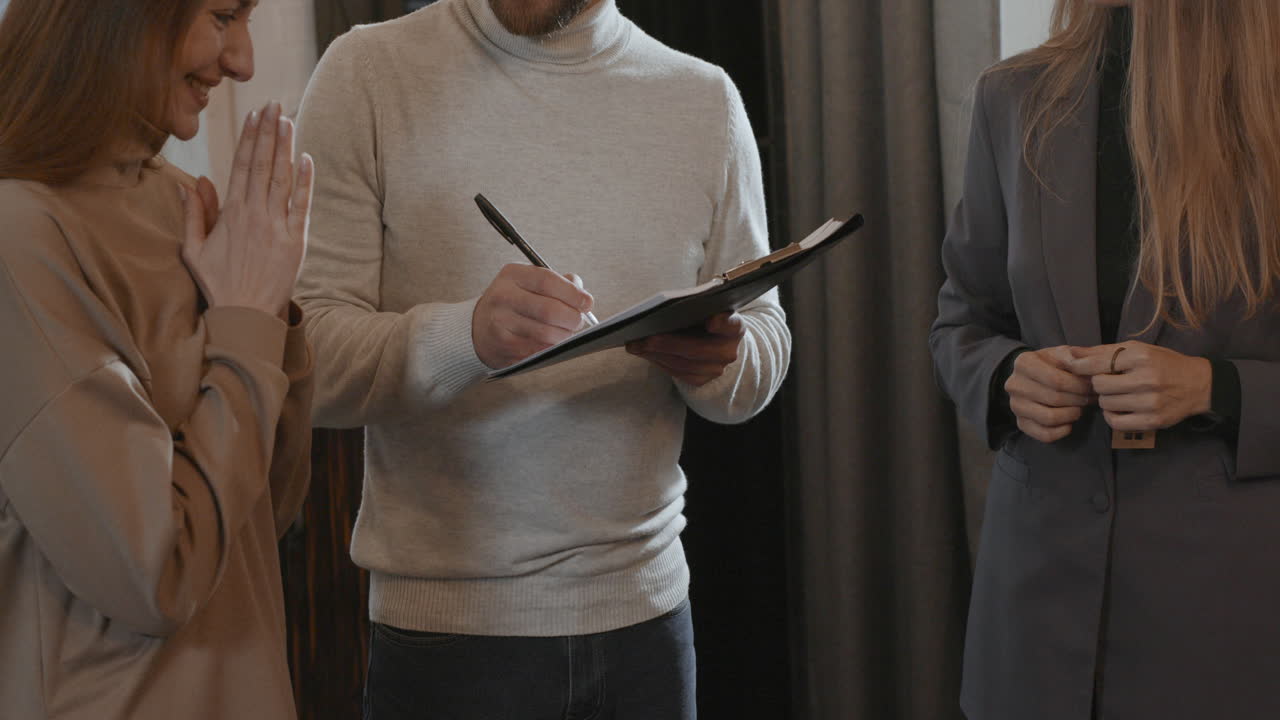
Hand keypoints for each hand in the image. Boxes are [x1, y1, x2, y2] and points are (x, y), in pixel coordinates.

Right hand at [180, 101, 313, 317]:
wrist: (246, 315)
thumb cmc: (219, 283)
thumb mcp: (194, 249)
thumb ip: (195, 214)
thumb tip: (193, 182)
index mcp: (231, 213)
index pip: (241, 165)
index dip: (248, 137)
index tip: (254, 114)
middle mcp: (254, 214)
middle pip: (263, 164)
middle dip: (268, 132)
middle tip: (274, 104)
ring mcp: (277, 226)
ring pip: (282, 179)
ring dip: (286, 147)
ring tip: (289, 120)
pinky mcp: (296, 241)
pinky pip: (302, 205)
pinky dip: (305, 181)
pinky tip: (306, 158)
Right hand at [472, 265, 593, 368]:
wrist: (477, 327)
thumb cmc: (512, 303)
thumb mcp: (528, 283)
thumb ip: (557, 283)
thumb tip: (582, 294)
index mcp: (512, 275)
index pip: (547, 280)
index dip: (572, 293)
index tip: (587, 302)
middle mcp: (503, 296)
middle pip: (549, 310)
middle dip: (572, 318)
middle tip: (578, 321)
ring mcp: (500, 322)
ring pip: (546, 334)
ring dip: (564, 336)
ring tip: (566, 333)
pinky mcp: (503, 345)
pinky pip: (538, 349)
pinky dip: (552, 348)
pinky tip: (553, 343)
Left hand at [626, 311, 744, 386]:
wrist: (713, 340)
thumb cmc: (703, 317)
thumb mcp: (704, 308)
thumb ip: (692, 306)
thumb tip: (660, 311)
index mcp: (734, 326)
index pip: (731, 324)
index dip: (722, 323)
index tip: (711, 321)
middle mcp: (728, 350)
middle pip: (698, 349)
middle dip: (669, 344)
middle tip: (645, 338)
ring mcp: (716, 369)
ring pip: (683, 364)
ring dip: (656, 354)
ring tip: (635, 344)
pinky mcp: (701, 380)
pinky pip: (676, 373)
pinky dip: (657, 361)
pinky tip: (642, 351)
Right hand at [1005, 346, 1094, 442]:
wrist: (1037, 377)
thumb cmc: (1054, 365)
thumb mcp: (1063, 354)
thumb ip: (1075, 357)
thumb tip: (1083, 365)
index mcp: (1024, 363)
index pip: (1056, 380)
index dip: (1080, 386)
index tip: (1093, 386)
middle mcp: (1014, 384)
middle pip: (1054, 398)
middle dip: (1079, 399)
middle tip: (1090, 397)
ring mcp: (1016, 405)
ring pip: (1049, 418)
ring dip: (1071, 415)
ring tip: (1079, 408)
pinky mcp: (1021, 423)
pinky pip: (1045, 435)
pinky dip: (1062, 431)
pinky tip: (1069, 422)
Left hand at [1066, 342, 1211, 431]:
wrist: (1199, 384)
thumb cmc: (1163, 363)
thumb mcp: (1136, 350)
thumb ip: (1102, 351)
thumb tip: (1071, 353)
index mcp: (1141, 357)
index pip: (1097, 363)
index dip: (1081, 366)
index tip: (1075, 367)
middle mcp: (1146, 379)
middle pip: (1099, 385)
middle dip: (1099, 383)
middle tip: (1108, 382)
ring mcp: (1150, 402)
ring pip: (1106, 404)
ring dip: (1106, 400)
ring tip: (1117, 394)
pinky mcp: (1153, 421)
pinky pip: (1116, 423)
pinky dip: (1112, 416)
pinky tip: (1120, 408)